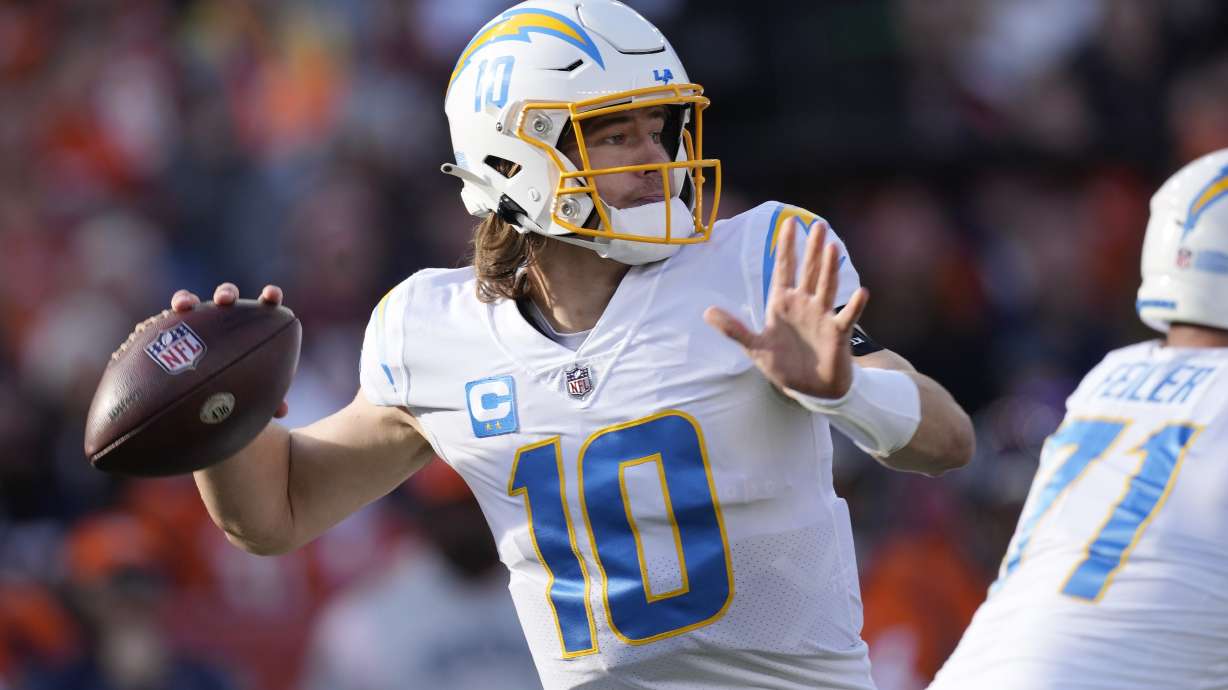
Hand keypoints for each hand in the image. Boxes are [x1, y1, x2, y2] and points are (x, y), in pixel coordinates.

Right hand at [170, 282, 289, 418]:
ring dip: (186, 299)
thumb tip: (282, 411)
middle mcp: (223, 318)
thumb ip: (267, 396)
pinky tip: (162, 320)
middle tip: (224, 300)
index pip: (263, 305)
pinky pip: (167, 320)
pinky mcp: (173, 327)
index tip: (271, 295)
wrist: (196, 391)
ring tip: (184, 306)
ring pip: (193, 302)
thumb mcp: (250, 389)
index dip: (269, 296)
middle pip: (226, 297)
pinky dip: (166, 316)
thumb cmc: (234, 386)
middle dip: (226, 293)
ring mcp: (197, 321)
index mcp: (249, 326)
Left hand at [703, 219, 868, 398]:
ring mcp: (822, 316)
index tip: (788, 223)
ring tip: (832, 248)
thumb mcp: (755, 347)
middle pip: (808, 271)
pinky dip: (854, 306)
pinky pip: (847, 317)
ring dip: (829, 268)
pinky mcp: (837, 333)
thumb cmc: (784, 365)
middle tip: (818, 224)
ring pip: (826, 286)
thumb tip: (706, 312)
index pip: (783, 269)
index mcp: (783, 303)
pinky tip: (861, 293)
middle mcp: (804, 304)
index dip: (786, 247)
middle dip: (812, 249)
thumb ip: (733, 329)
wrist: (810, 389)